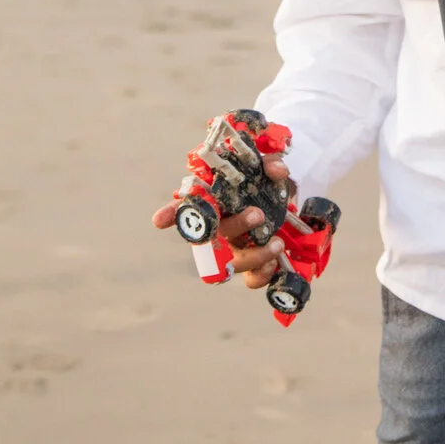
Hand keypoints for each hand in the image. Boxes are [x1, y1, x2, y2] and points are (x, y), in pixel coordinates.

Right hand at [152, 158, 292, 287]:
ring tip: (277, 242)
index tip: (160, 220)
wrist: (285, 207)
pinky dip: (260, 274)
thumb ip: (270, 164)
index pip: (186, 208)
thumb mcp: (266, 171)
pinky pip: (249, 279)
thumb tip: (276, 169)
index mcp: (214, 203)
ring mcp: (233, 250)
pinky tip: (274, 263)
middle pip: (215, 235)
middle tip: (257, 213)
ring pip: (231, 261)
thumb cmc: (264, 186)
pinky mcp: (251, 266)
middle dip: (236, 225)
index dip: (171, 215)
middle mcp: (218, 229)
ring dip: (254, 254)